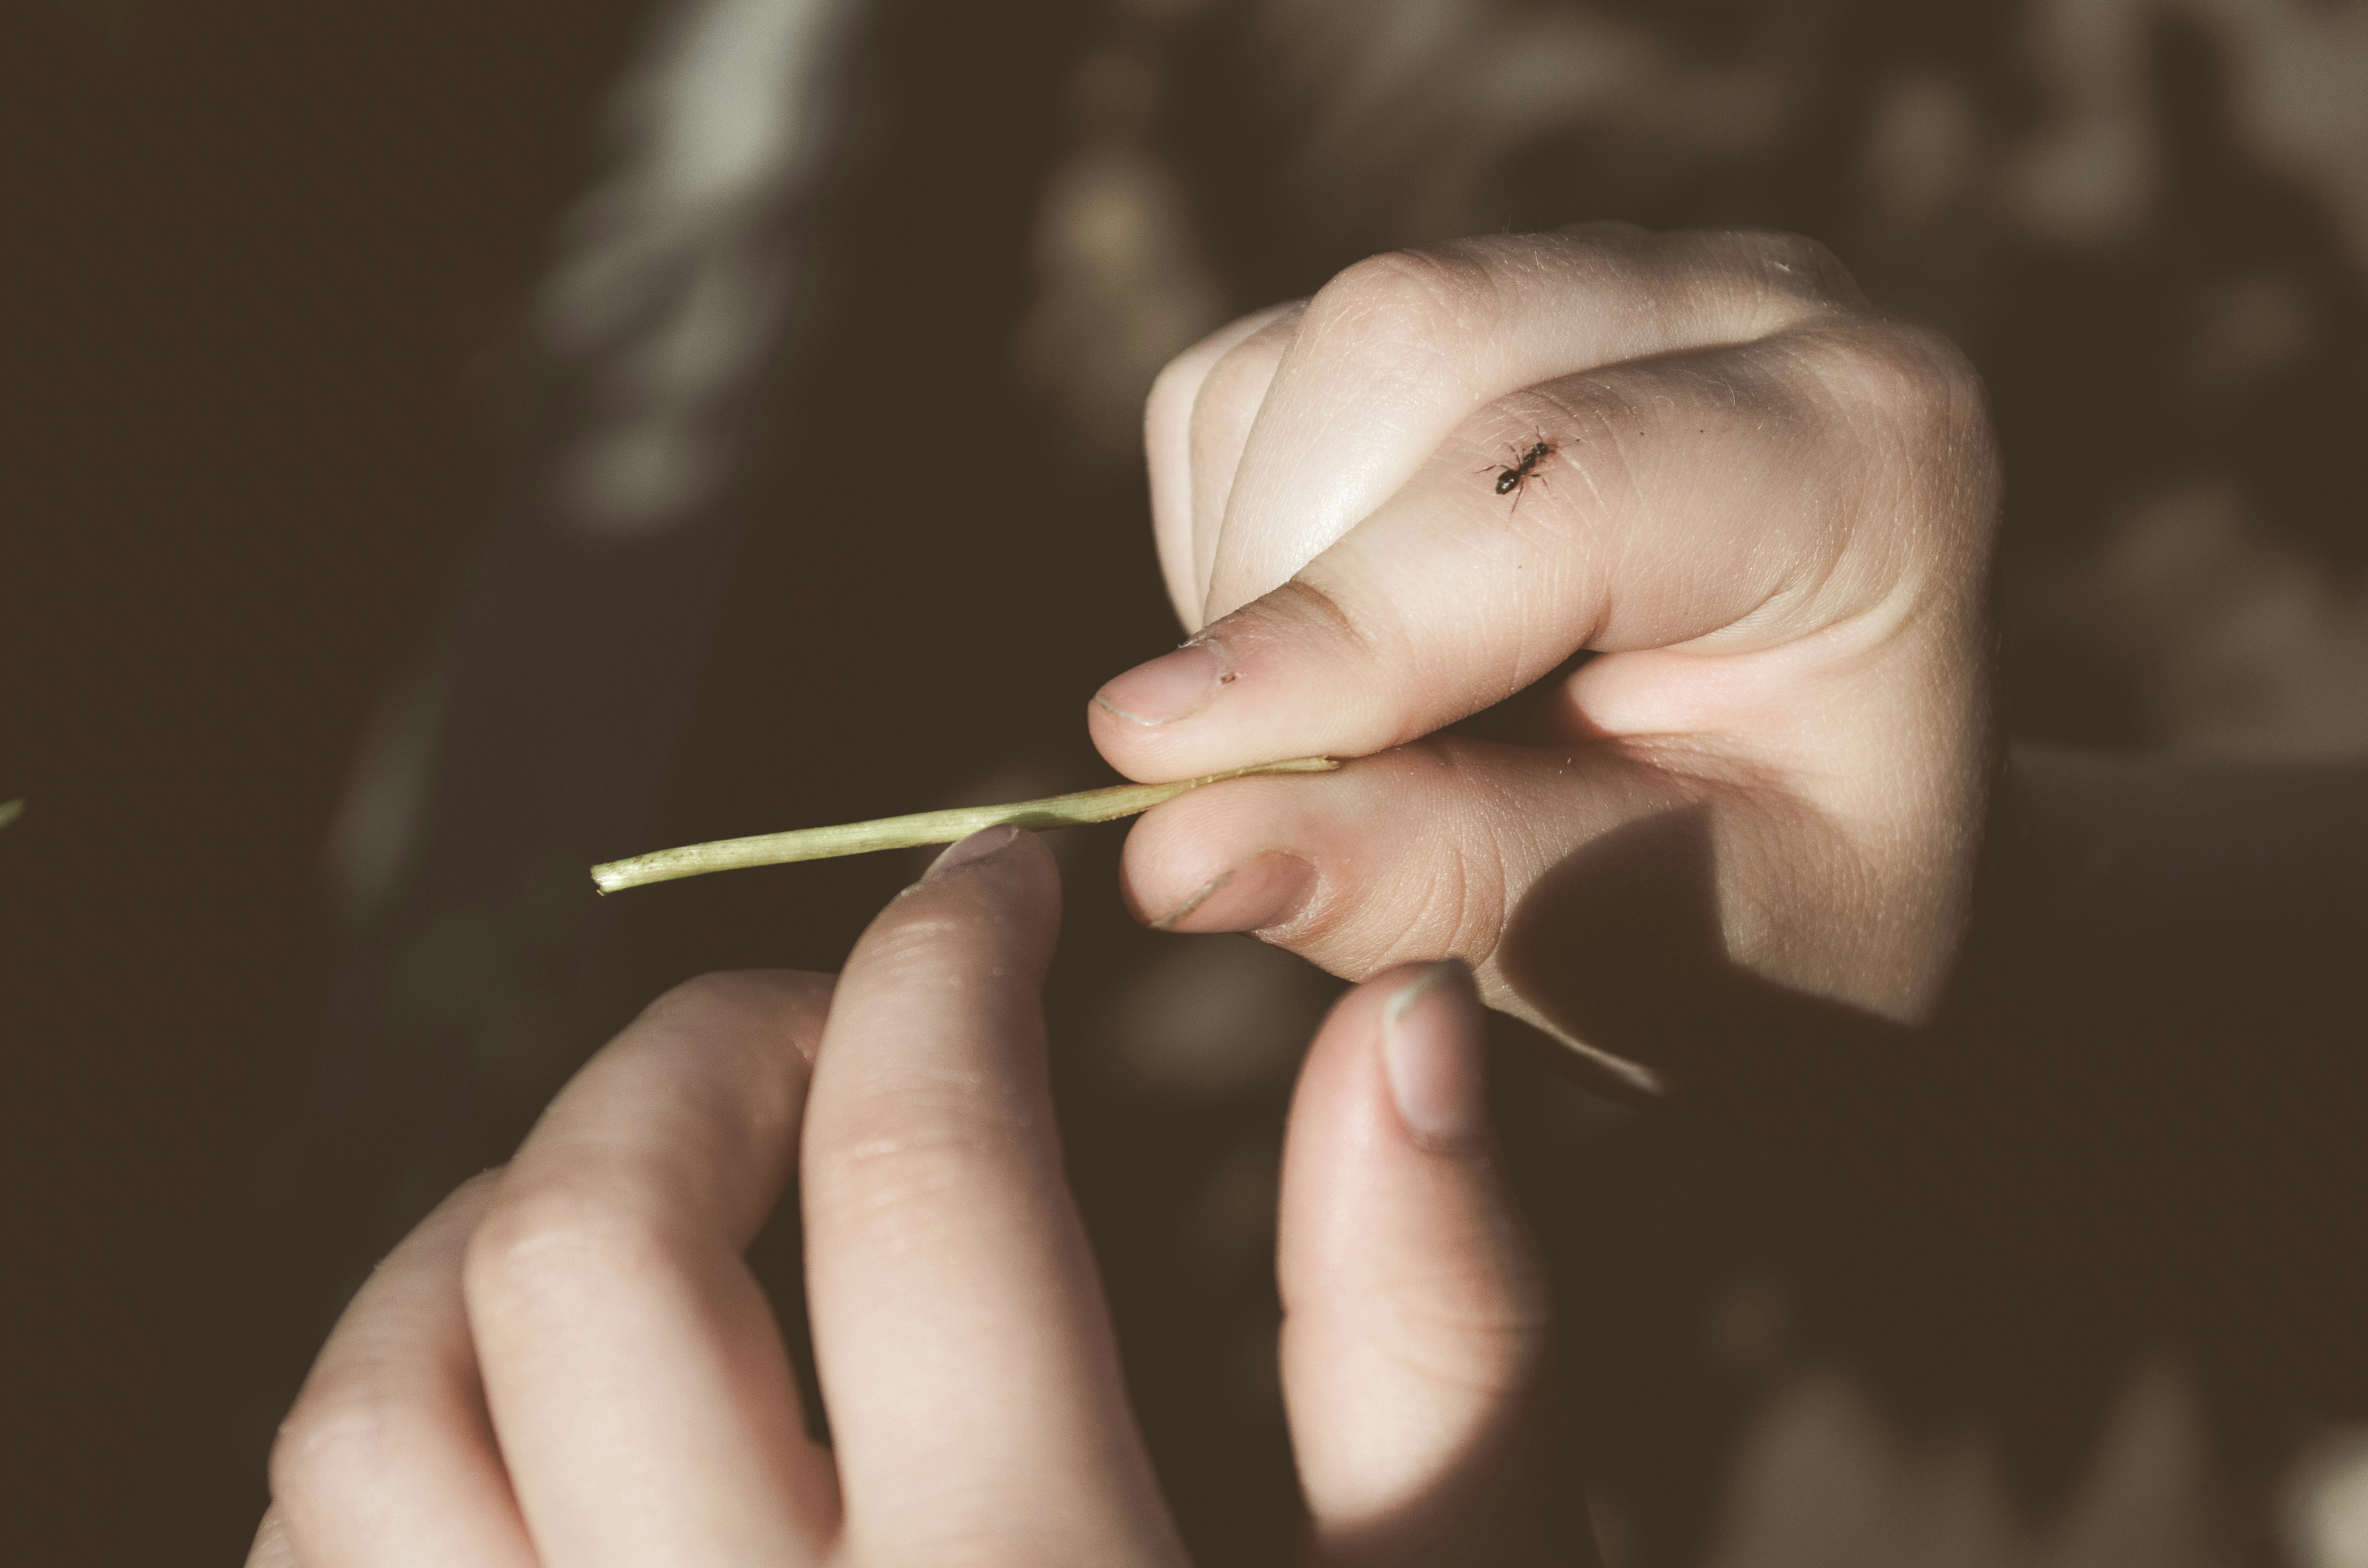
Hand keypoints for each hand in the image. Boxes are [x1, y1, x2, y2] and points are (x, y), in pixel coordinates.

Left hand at [248, 828, 1584, 1566]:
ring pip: (379, 1416)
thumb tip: (1396, 1025)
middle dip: (700, 1051)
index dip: (950, 956)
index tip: (989, 888)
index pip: (926, 1160)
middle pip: (592, 1248)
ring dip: (492, 1231)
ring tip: (653, 1190)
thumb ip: (1434, 1330)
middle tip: (820, 1022)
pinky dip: (396, 1431)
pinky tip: (546, 1409)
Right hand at [1091, 225, 2000, 1089]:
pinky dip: (1225, 541)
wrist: (1803, 844)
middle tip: (1291, 785)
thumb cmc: (1757, 919)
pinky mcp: (1463, 303)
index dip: (1349, 620)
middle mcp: (1752, 306)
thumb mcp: (1641, 954)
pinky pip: (1245, 384)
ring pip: (1308, 354)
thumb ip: (1428, 883)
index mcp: (1871, 451)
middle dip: (1289, 582)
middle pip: (1411, 339)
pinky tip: (1343, 661)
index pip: (1562, 477)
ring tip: (1361, 740)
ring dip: (1250, 572)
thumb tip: (1168, 853)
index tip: (1161, 760)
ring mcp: (1601, 279)